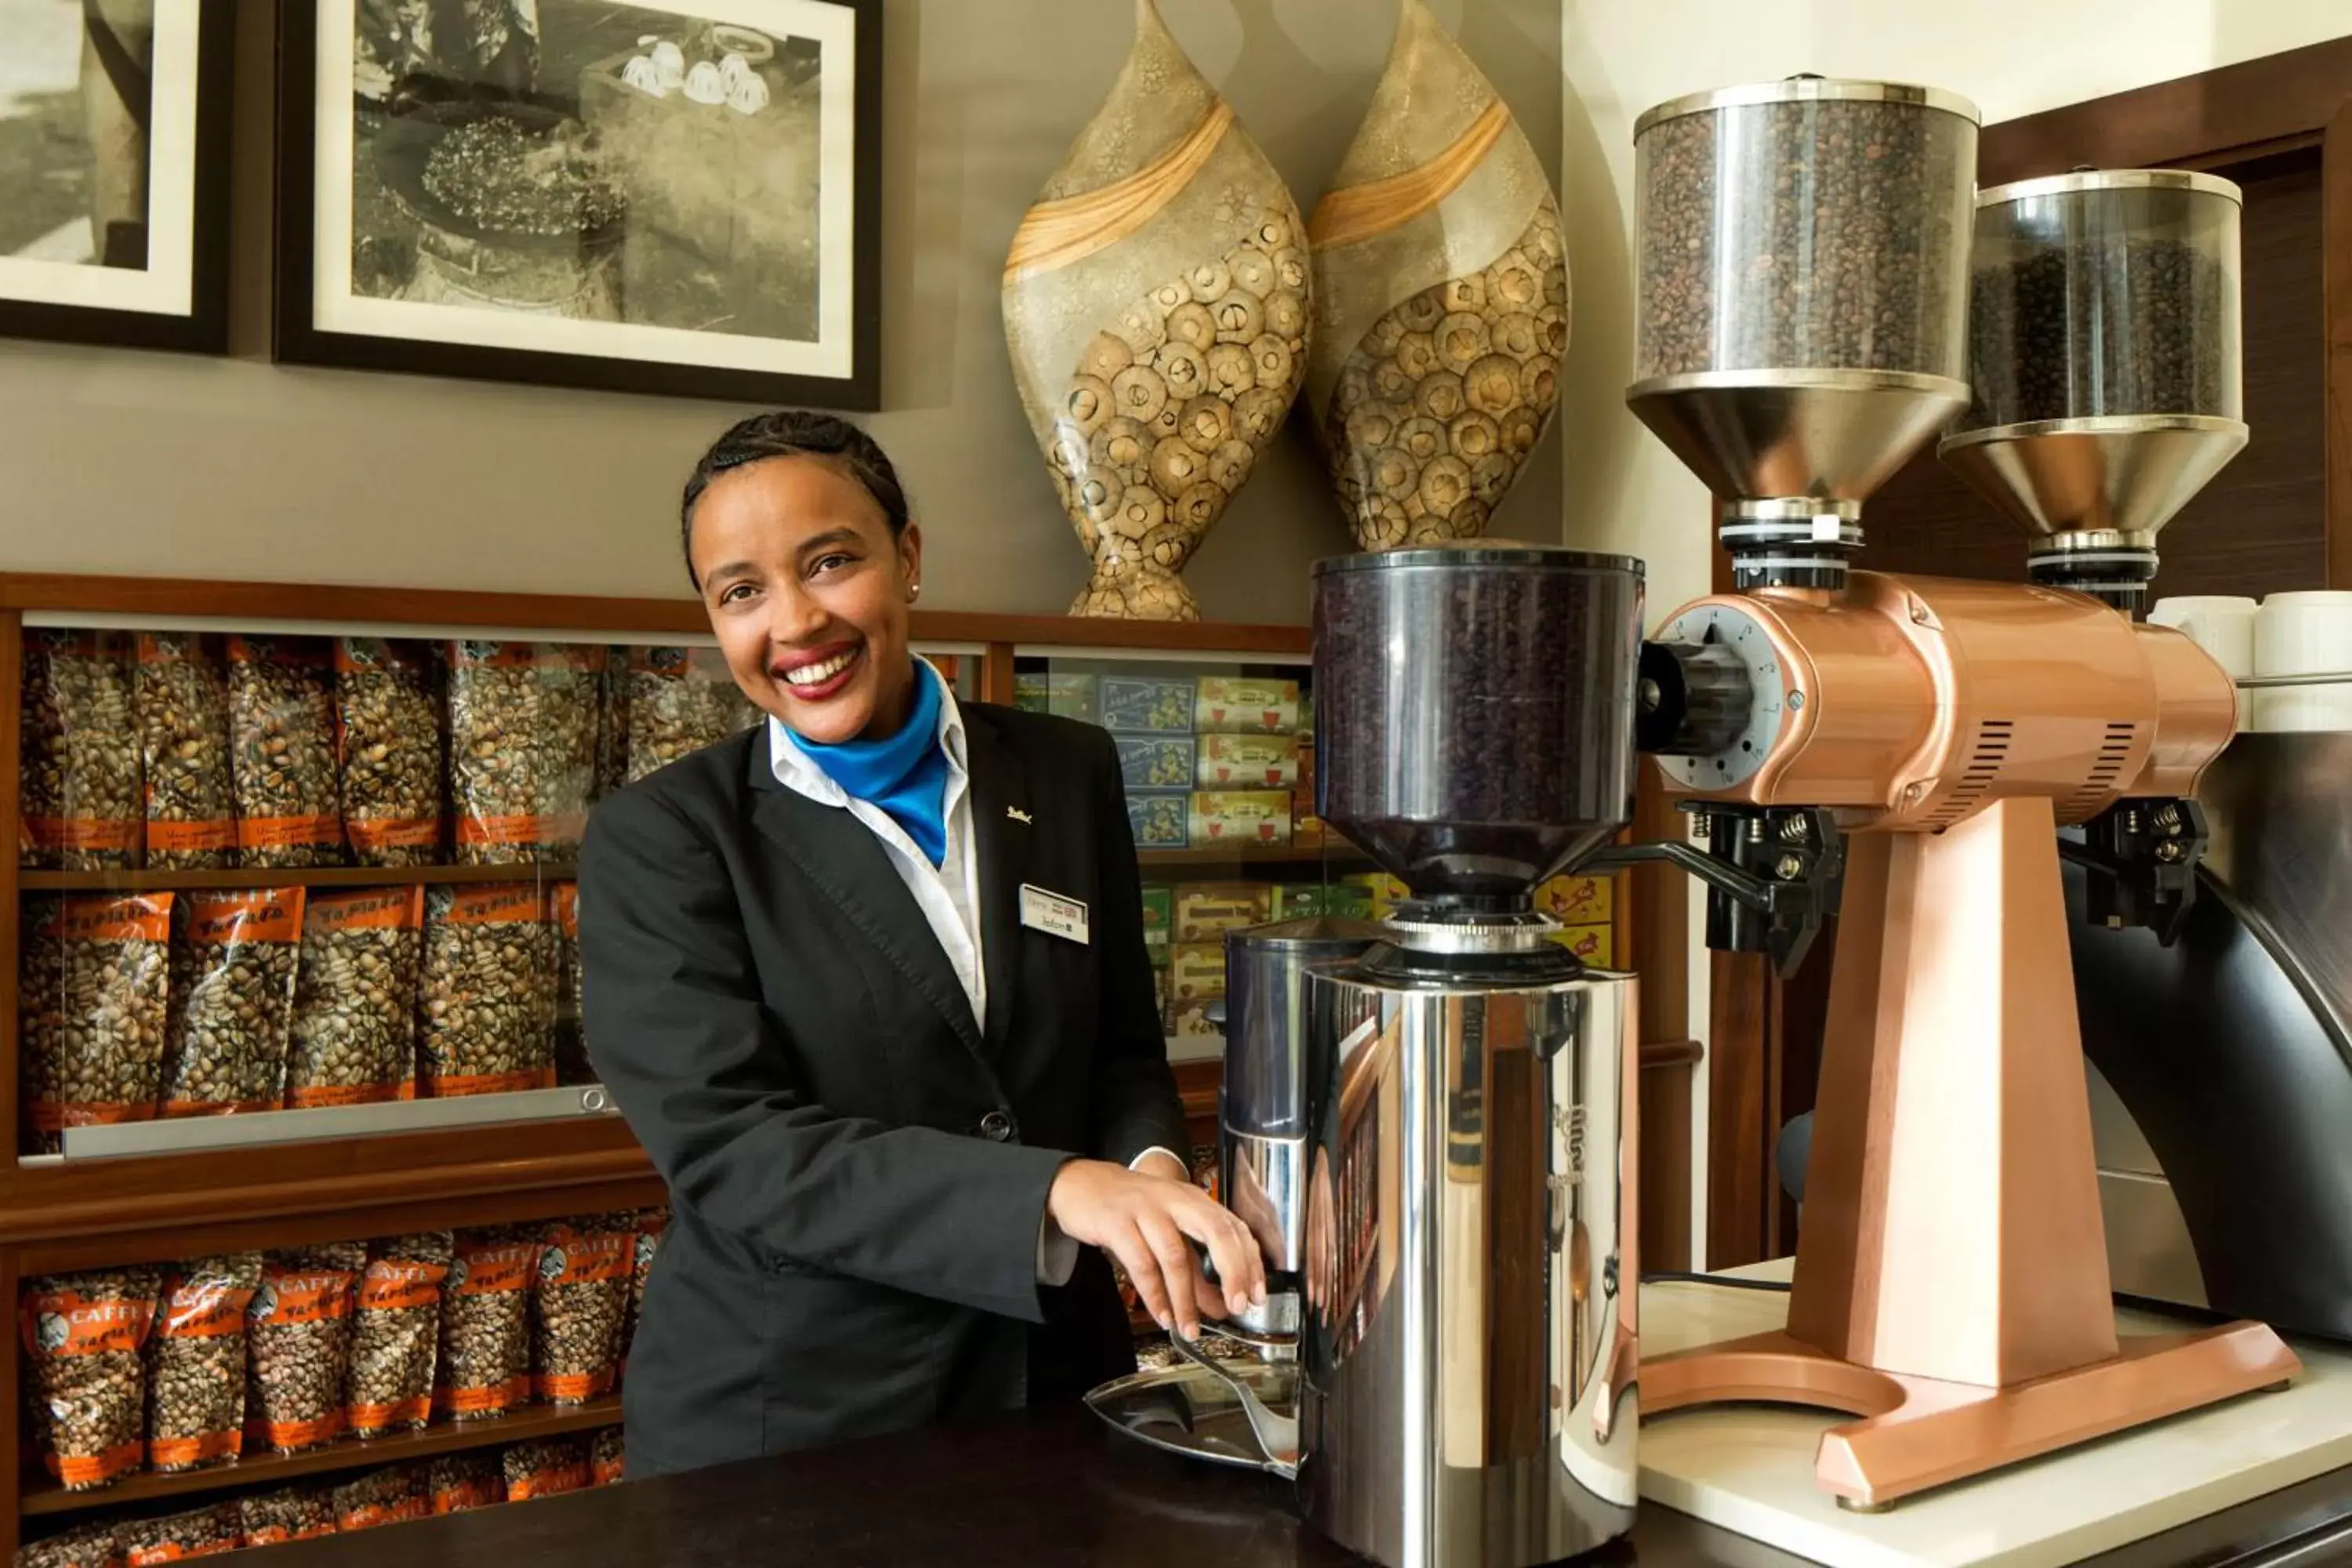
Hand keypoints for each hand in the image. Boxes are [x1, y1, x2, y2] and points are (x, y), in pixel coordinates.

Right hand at [1047, 1160, 1265, 1340]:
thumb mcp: (1169, 1235)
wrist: (1080, 1186)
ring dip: (1186, 1298)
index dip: (1250, 1263)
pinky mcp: (1116, 1222)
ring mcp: (1145, 1209)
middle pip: (1216, 1231)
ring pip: (1175, 1255)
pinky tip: (1162, 1316)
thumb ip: (1196, 1271)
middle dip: (1232, 1272)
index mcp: (1195, 1200)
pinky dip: (1154, 1295)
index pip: (1234, 1228)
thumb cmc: (1131, 1210)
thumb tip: (1222, 1306)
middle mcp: (1175, 1200)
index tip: (1257, 1295)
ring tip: (1190, 1329)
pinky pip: (1141, 1264)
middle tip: (1238, 1307)